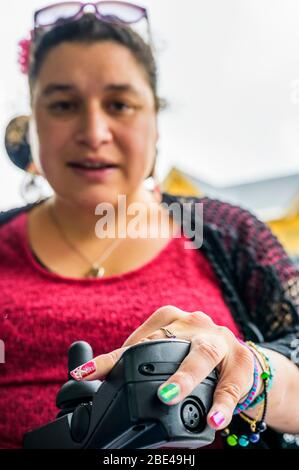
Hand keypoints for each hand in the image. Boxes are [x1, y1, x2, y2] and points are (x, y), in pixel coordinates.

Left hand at [70, 305, 255, 429]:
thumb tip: (97, 383)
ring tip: (168, 396)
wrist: (237, 358)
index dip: (109, 359)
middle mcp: (194, 324)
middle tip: (136, 382)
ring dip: (185, 377)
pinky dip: (221, 404)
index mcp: (170, 319)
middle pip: (170, 341)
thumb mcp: (168, 349)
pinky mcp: (240, 362)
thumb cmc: (192, 354)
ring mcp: (219, 340)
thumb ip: (141, 360)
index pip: (136, 340)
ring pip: (203, 355)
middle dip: (153, 360)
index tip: (83, 374)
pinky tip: (213, 419)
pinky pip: (231, 385)